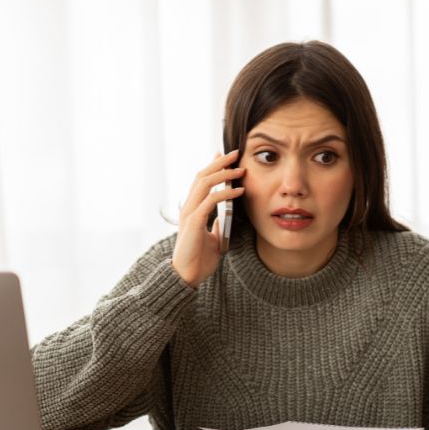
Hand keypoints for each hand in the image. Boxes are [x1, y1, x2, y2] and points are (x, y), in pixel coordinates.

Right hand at [171, 150, 245, 288]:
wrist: (188, 275)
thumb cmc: (199, 259)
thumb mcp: (213, 239)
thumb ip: (216, 226)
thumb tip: (222, 219)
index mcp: (192, 209)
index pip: (201, 181)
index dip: (213, 166)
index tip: (226, 156)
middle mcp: (188, 207)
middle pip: (202, 176)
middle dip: (219, 162)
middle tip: (235, 153)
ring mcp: (189, 213)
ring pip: (204, 183)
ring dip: (223, 173)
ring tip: (240, 169)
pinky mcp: (194, 222)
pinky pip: (211, 201)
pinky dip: (226, 193)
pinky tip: (239, 191)